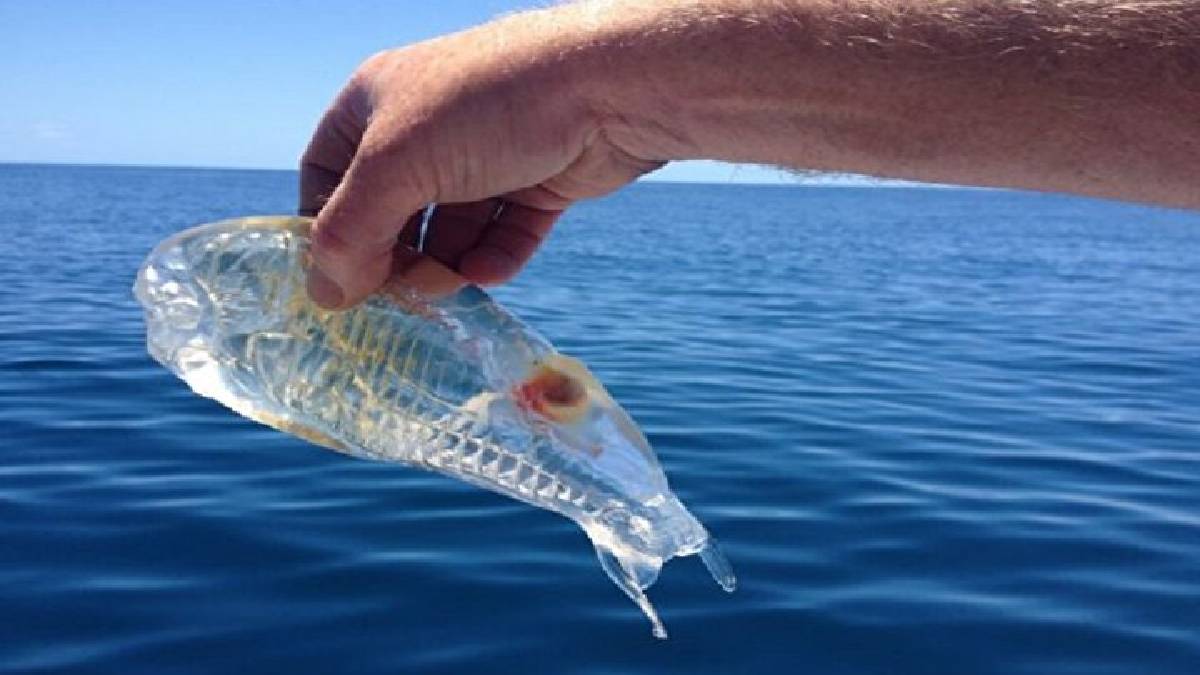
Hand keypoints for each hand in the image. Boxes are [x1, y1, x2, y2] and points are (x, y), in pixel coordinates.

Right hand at [299, 8, 662, 308]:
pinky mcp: (538, 181)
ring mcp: (486, 154)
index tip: (334, 280)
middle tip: (397, 299)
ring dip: (445, 266)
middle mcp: (427, 127)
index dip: (325, 227)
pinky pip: (503, 234)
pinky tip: (486, 274)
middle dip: (392, 257)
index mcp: (377, 103)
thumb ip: (349, 233)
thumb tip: (324, 296)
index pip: (327, 173)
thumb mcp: (395, 166)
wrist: (605, 85)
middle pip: (390, 211)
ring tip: (448, 291)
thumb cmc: (486, 106)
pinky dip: (493, 258)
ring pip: (450, 230)